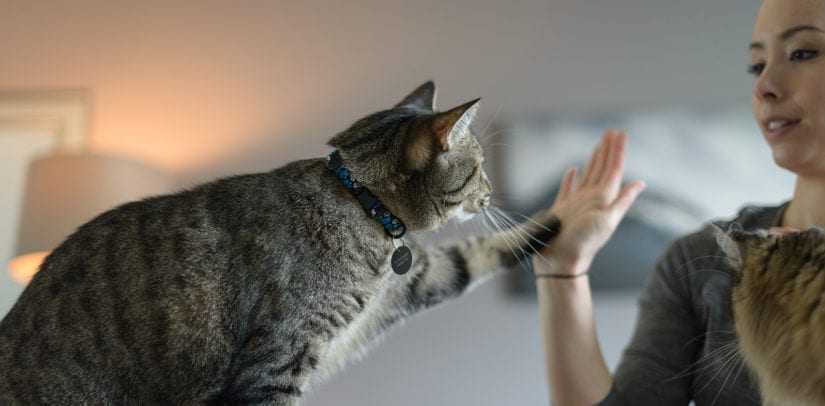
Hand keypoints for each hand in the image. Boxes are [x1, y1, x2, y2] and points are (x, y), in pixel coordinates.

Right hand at [536, 129, 645, 274]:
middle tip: (612, 132)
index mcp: (603, 198)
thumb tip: (640, 183)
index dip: (617, 151)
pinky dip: (571, 178)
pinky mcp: (562, 208)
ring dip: (594, 158)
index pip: (613, 169)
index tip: (620, 133)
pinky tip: (574, 170)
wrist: (561, 262)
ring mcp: (577, 202)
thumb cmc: (583, 244)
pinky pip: (567, 188)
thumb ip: (622, 202)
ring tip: (599, 144)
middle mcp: (592, 198)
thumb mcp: (607, 222)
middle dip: (607, 149)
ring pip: (588, 173)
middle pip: (602, 168)